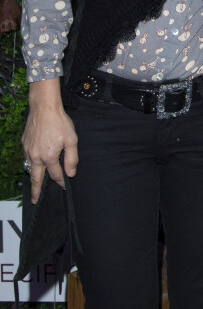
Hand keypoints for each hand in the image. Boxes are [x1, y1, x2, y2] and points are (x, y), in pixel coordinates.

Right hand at [22, 79, 78, 203]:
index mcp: (49, 157)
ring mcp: (28, 150)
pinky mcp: (24, 143)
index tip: (65, 186)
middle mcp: (36, 156)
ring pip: (30, 167)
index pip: (56, 175)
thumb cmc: (60, 122)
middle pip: (36, 178)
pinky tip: (34, 163)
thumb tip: (71, 173)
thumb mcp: (72, 140)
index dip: (61, 181)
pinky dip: (30, 163)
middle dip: (36, 191)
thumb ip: (72, 158)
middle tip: (34, 200)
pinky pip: (27, 157)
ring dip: (32, 176)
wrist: (44, 108)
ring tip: (34, 183)